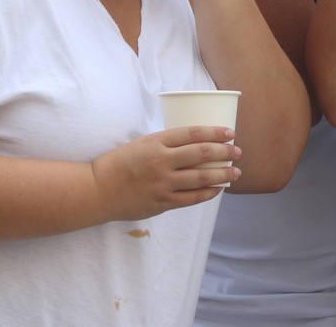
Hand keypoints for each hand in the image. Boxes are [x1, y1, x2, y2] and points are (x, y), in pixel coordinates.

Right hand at [91, 126, 241, 221]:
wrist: (98, 189)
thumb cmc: (120, 163)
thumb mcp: (142, 143)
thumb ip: (166, 144)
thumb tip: (195, 143)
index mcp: (156, 142)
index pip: (193, 133)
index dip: (215, 132)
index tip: (230, 133)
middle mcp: (162, 161)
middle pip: (201, 154)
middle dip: (224, 152)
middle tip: (237, 152)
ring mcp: (163, 183)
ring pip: (201, 177)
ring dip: (222, 174)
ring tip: (236, 172)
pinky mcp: (162, 202)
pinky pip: (192, 198)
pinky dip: (208, 193)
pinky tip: (218, 189)